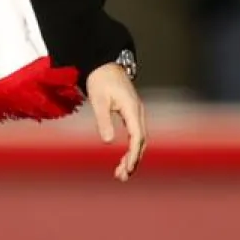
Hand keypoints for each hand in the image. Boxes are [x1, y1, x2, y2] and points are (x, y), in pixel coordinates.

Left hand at [85, 63, 145, 181]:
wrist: (104, 63)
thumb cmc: (100, 80)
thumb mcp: (98, 100)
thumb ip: (103, 120)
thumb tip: (107, 142)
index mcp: (132, 109)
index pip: (137, 137)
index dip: (133, 154)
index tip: (127, 168)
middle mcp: (138, 112)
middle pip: (141, 141)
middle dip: (133, 160)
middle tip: (122, 176)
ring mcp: (136, 113)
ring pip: (139, 139)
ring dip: (132, 156)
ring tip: (121, 173)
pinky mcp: (132, 113)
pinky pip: (135, 134)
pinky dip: (131, 148)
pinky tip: (123, 158)